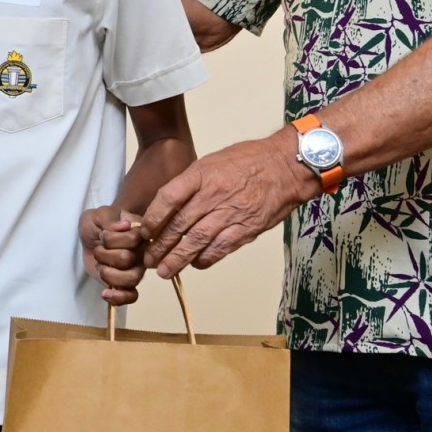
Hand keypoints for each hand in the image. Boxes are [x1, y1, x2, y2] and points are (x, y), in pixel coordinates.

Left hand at [80, 206, 146, 305]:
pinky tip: (105, 292)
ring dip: (108, 273)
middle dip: (105, 255)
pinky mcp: (127, 283)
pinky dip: (119, 298)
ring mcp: (136, 269)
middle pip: (127, 259)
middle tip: (99, 249)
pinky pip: (132, 296)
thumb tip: (125, 225)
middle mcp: (143, 251)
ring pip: (131, 279)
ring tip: (100, 266)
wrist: (91, 237)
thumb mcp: (98, 216)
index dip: (112, 239)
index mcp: (139, 232)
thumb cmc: (98, 224)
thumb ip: (110, 219)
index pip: (133, 239)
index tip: (103, 234)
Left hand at [141, 131, 320, 278]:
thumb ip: (191, 182)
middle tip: (148, 259)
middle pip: (179, 224)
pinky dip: (205, 259)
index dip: (153, 218)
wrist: (287, 166)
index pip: (168, 197)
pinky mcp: (246, 228)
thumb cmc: (249, 160)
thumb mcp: (213, 161)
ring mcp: (231, 213)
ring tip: (164, 271)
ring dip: (178, 258)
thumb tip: (168, 206)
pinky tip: (195, 264)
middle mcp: (214, 194)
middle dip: (160, 245)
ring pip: (197, 241)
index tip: (144, 231)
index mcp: (202, 174)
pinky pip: (220, 248)